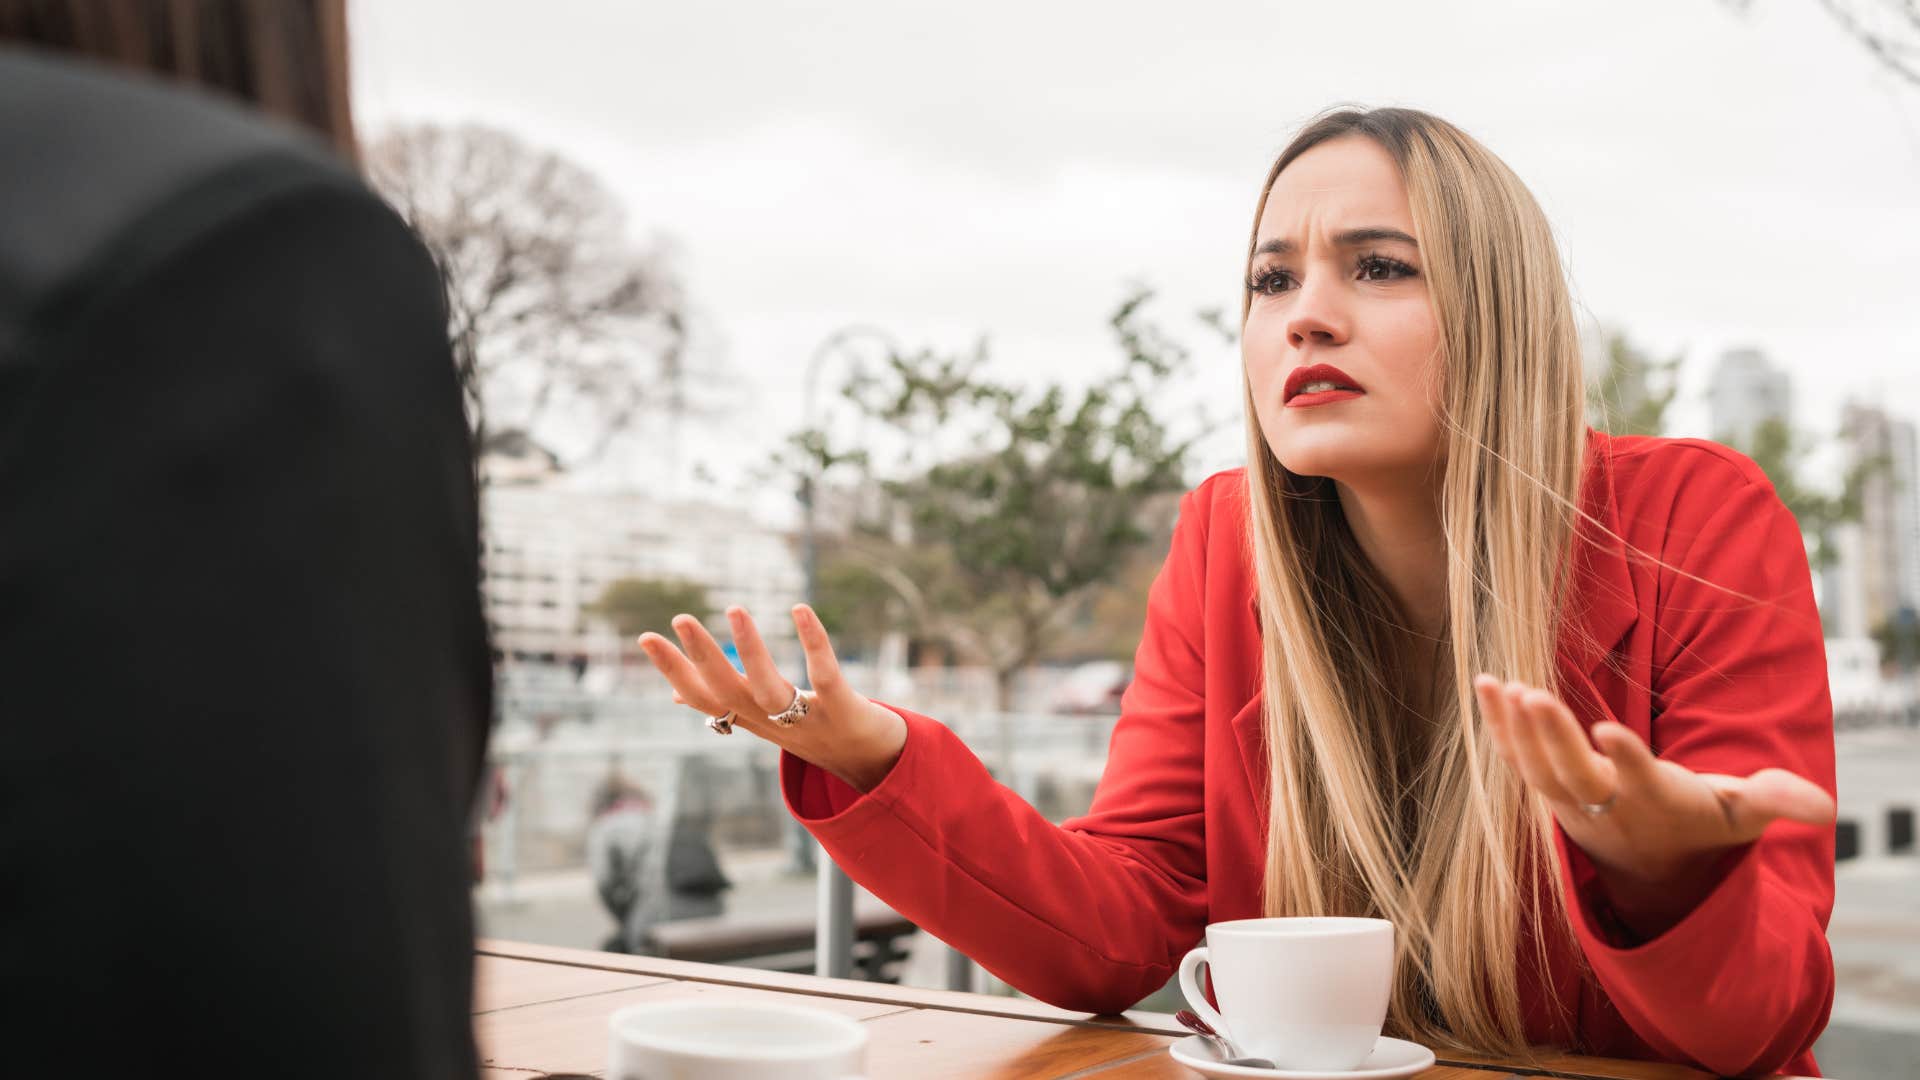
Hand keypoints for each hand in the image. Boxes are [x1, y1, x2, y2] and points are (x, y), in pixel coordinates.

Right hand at [636, 604, 907, 792]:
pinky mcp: (843, 711)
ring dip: (750, 651)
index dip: (674, 671)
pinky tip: (800, 609)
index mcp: (752, 720)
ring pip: (769, 689)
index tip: (645, 637)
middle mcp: (773, 724)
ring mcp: (808, 721)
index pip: (705, 697)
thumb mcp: (763, 721)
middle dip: (702, 658)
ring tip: (734, 609)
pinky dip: (814, 644)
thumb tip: (677, 695)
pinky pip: (825, 677)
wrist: (874, 766)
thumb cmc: (814, 734)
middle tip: (679, 618)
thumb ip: (724, 704)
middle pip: (729, 693)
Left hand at [1472, 674, 1833, 932]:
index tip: (1607, 729)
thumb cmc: (1701, 827)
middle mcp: (1606, 805)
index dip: (1624, 758)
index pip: (1637, 781)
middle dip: (1551, 736)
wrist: (1654, 872)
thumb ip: (1776, 802)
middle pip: (1573, 774)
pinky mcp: (1548, 790)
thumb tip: (1823, 806)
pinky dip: (1499, 726)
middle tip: (1529, 694)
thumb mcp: (1743, 816)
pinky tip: (1485, 686)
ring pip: (1536, 768)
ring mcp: (1570, 801)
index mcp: (1655, 803)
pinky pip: (1517, 757)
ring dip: (1515, 728)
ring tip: (1499, 685)